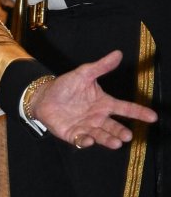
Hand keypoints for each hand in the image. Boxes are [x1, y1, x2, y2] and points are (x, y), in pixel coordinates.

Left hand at [28, 51, 157, 149]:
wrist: (44, 96)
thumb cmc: (66, 85)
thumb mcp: (84, 74)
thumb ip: (101, 66)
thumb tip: (118, 54)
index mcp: (104, 103)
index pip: (125, 108)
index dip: (139, 112)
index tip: (152, 117)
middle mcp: (98, 117)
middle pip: (114, 126)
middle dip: (121, 132)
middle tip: (128, 136)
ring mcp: (86, 127)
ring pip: (100, 135)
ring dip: (108, 139)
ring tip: (117, 143)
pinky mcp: (72, 134)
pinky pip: (81, 140)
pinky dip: (85, 141)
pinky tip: (89, 140)